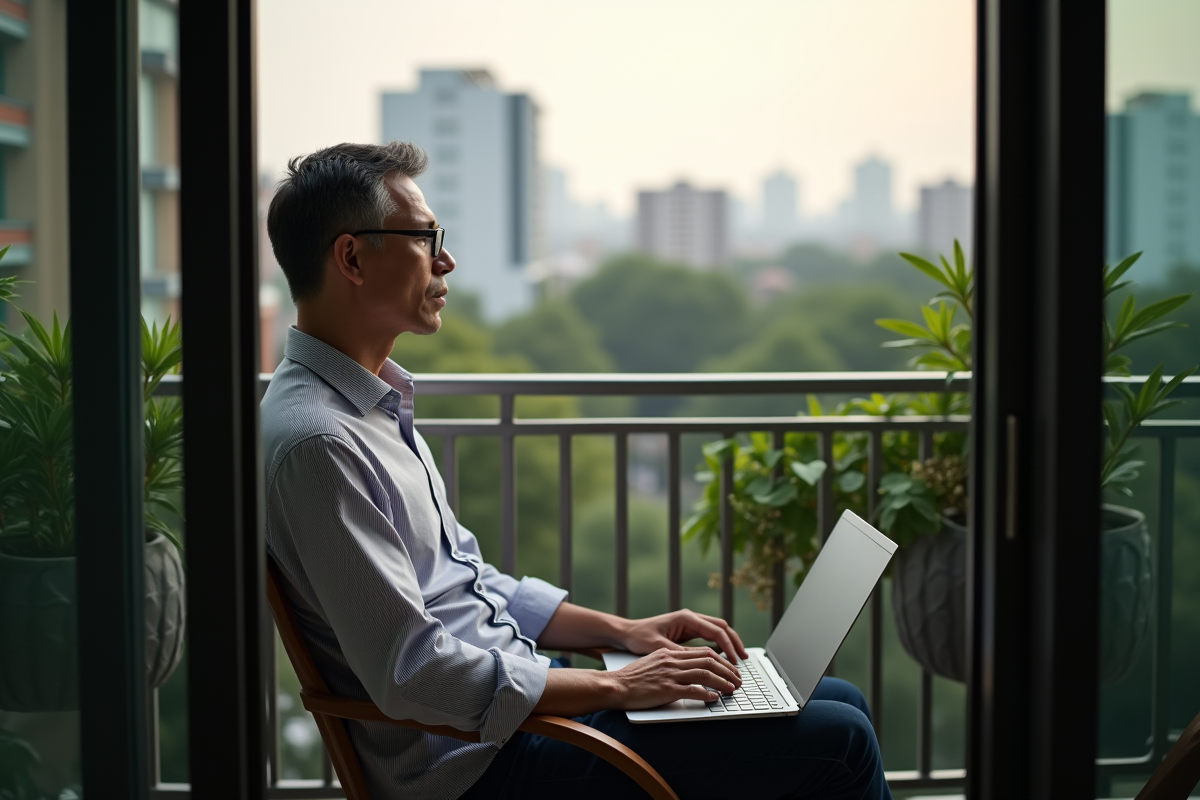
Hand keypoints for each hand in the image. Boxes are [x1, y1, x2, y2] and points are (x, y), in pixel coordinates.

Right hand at [609, 646, 741, 709]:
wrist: (614, 686)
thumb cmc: (631, 678)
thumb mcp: (653, 663)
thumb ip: (672, 664)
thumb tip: (691, 671)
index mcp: (670, 653)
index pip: (702, 652)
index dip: (721, 660)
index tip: (730, 669)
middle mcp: (672, 661)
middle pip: (708, 660)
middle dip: (727, 670)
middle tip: (738, 679)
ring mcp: (669, 674)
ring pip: (704, 674)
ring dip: (722, 682)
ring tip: (733, 688)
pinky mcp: (666, 689)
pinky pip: (691, 690)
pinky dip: (706, 694)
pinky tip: (714, 698)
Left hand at [620, 609, 748, 664]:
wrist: (627, 632)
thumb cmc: (640, 637)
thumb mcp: (661, 647)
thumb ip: (682, 653)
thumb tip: (702, 663)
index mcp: (686, 618)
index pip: (716, 630)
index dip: (728, 646)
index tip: (735, 661)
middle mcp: (690, 618)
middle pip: (722, 627)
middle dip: (734, 642)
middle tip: (743, 659)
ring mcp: (689, 623)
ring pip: (717, 631)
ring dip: (729, 643)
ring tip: (738, 659)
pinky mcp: (687, 631)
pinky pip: (708, 636)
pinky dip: (718, 645)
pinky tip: (723, 657)